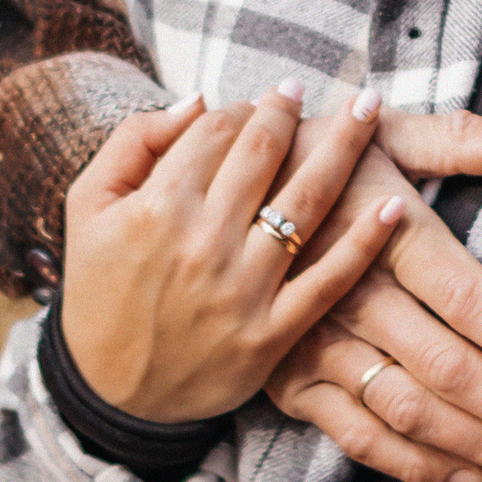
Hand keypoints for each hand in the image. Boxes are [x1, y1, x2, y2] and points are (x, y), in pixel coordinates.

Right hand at [61, 83, 401, 422]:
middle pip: (266, 152)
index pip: (217, 130)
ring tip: (369, 108)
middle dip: (292, 110)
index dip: (243, 107)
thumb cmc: (100, 290)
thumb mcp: (87, 207)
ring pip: (307, 199)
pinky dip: (366, 241)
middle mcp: (203, 242)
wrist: (113, 394)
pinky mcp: (272, 333)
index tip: (261, 102)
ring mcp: (242, 289)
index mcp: (156, 208)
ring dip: (346, 145)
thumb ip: (133, 141)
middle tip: (309, 88)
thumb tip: (198, 100)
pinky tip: (393, 202)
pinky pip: (330, 279)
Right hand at [262, 110, 481, 481]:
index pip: (466, 296)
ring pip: (410, 411)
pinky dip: (416, 465)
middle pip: (449, 368)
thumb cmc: (319, 156)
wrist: (211, 190)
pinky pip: (359, 436)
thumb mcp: (386, 133)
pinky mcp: (290, 379)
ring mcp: (317, 343)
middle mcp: (352, 294)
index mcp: (386, 230)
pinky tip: (470, 477)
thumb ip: (461, 139)